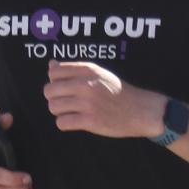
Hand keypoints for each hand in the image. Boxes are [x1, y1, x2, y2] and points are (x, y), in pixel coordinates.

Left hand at [43, 60, 157, 139]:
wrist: (139, 110)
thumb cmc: (118, 92)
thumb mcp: (98, 73)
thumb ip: (74, 69)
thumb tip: (51, 65)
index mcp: (87, 70)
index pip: (53, 73)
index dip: (55, 82)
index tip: (65, 89)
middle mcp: (85, 84)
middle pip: (49, 91)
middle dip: (54, 98)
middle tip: (67, 103)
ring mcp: (87, 103)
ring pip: (53, 107)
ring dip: (59, 112)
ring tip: (72, 112)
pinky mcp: (90, 121)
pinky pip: (62, 123)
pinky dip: (65, 124)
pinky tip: (75, 122)